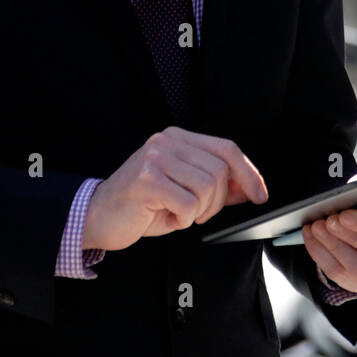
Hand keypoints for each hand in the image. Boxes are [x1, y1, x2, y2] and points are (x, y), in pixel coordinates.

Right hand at [83, 126, 267, 251]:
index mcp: (177, 137)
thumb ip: (214, 186)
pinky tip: (166, 217)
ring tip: (177, 213)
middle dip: (216, 202)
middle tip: (196, 214)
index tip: (259, 195)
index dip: (248, 173)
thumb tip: (247, 188)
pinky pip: (187, 204)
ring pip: (206, 187)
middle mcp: (166, 140)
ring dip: (198, 212)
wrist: (97, 216)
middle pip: (219, 171)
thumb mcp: (183, 192)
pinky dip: (183, 219)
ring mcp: (155, 157)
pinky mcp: (146, 178)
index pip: (226, 148)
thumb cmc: (141, 205)